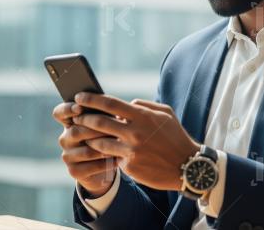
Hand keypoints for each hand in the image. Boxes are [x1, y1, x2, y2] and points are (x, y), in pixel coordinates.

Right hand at [52, 101, 117, 196]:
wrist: (105, 166)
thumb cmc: (105, 138)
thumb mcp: (103, 125)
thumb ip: (103, 115)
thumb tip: (113, 110)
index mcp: (69, 123)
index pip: (59, 113)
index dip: (67, 109)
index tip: (79, 108)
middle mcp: (65, 139)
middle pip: (76, 132)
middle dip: (96, 130)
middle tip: (114, 129)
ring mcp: (68, 156)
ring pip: (87, 151)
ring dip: (105, 148)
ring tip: (119, 145)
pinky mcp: (74, 170)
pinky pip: (92, 166)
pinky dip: (107, 163)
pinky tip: (118, 159)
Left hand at [72, 92, 200, 191]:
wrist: (187, 167)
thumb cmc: (176, 137)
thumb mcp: (166, 113)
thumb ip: (144, 105)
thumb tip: (127, 103)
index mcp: (142, 116)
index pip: (110, 104)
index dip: (91, 99)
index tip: (79, 96)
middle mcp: (134, 133)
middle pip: (100, 123)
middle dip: (83, 118)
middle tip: (76, 116)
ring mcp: (131, 151)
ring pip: (101, 143)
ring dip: (90, 138)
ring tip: (85, 135)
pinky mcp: (130, 167)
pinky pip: (113, 158)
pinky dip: (107, 155)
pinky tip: (102, 153)